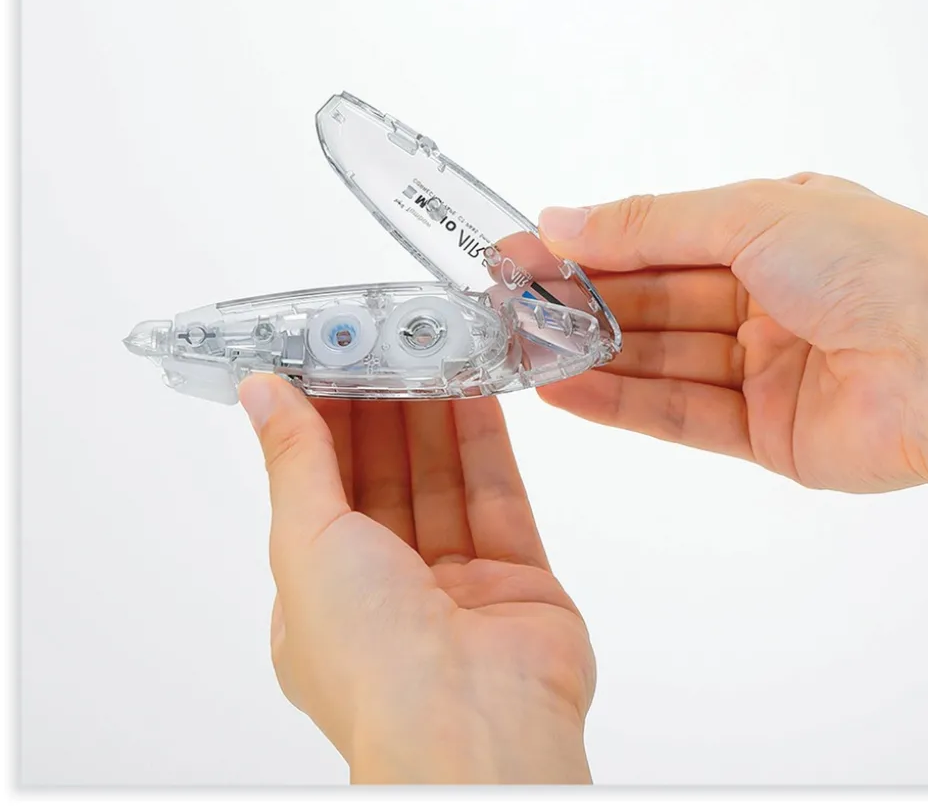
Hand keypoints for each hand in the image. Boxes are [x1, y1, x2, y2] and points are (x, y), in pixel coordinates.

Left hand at [239, 375, 593, 783]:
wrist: (474, 728)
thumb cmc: (371, 661)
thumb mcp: (305, 543)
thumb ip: (295, 460)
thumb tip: (262, 394)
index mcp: (324, 599)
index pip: (322, 491)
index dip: (325, 424)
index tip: (329, 364)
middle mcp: (389, 593)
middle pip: (386, 480)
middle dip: (383, 410)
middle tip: (385, 344)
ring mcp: (458, 587)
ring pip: (443, 481)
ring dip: (435, 415)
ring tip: (430, 350)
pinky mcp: (518, 579)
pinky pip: (498, 496)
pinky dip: (485, 441)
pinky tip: (476, 390)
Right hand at [537, 172, 927, 492]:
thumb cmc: (879, 267)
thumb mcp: (750, 215)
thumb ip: (648, 224)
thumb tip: (563, 219)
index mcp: (773, 233)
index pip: (659, 240)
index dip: (590, 247)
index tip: (525, 252)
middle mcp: (767, 299)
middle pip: (652, 303)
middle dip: (580, 303)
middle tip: (510, 305)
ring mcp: (766, 368)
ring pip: (659, 361)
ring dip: (590, 356)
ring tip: (522, 352)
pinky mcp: (766, 433)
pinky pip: (681, 415)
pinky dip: (622, 404)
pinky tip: (565, 390)